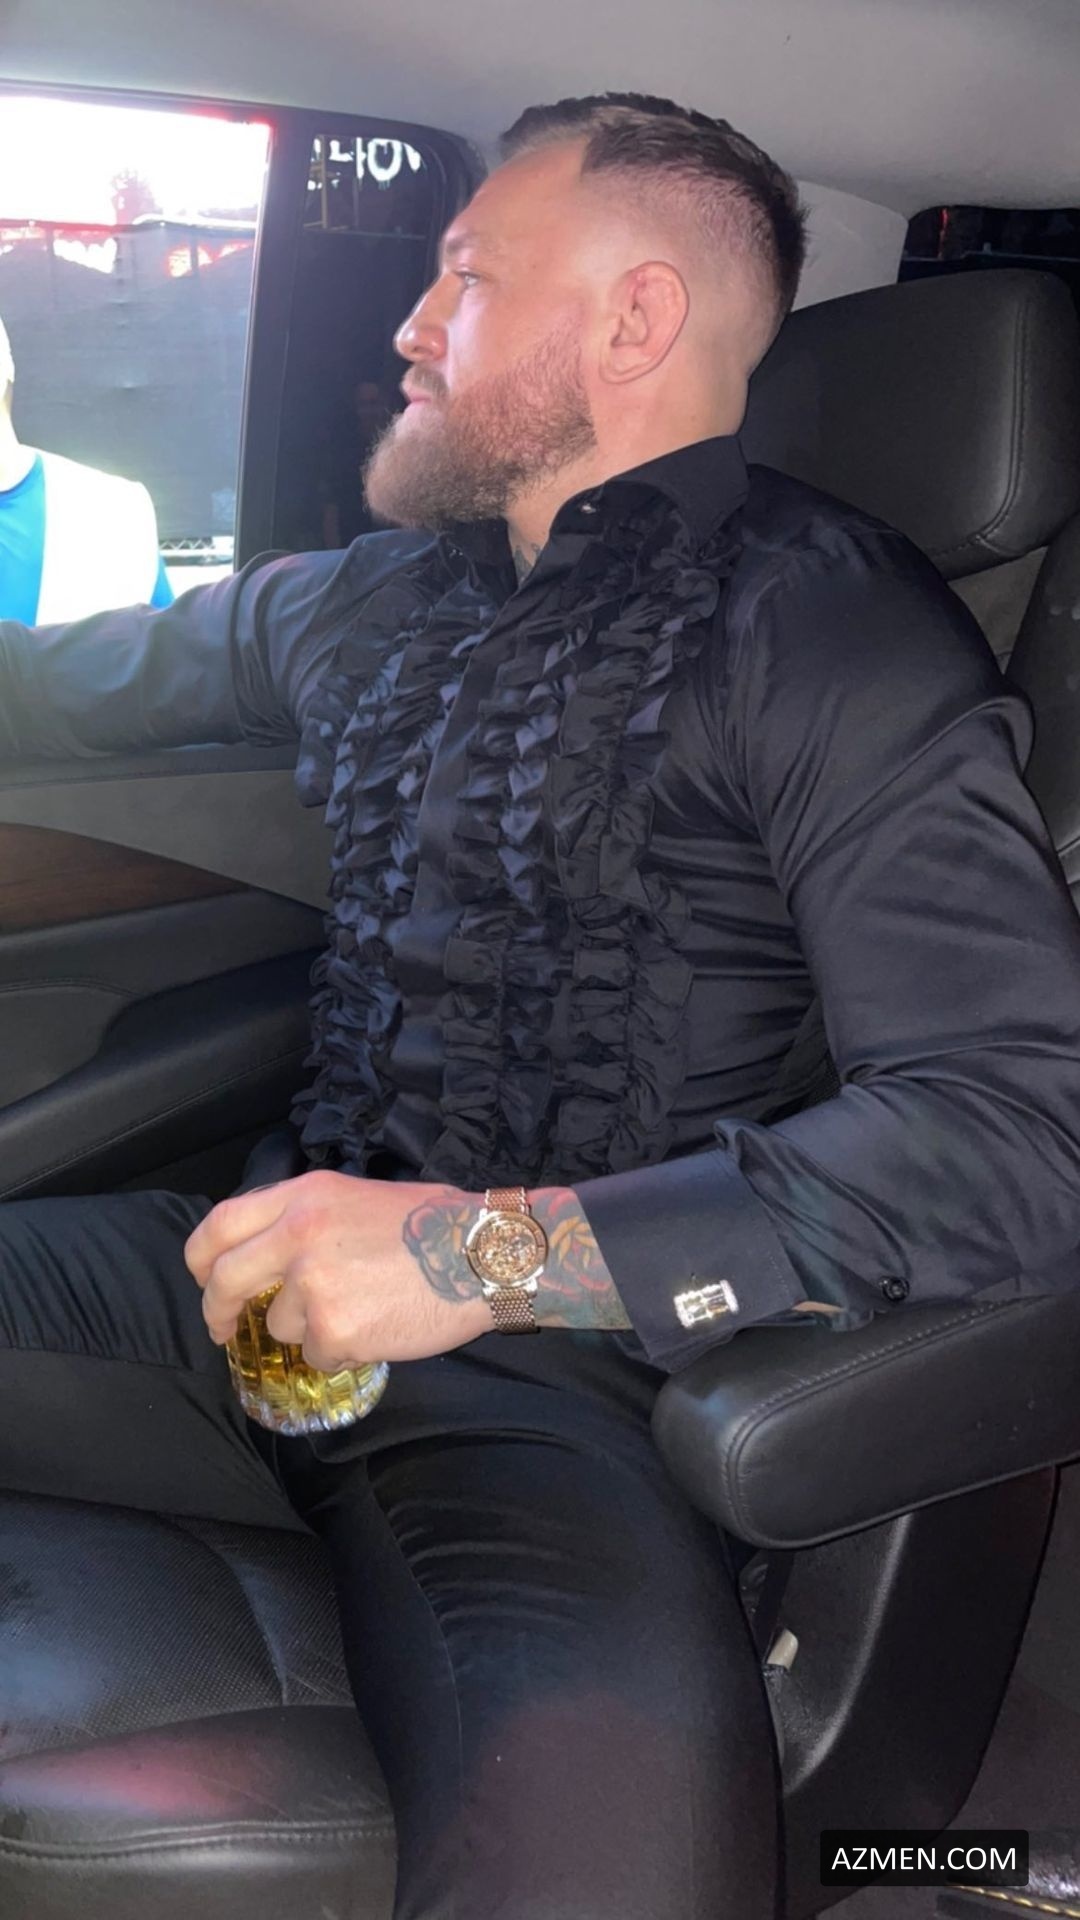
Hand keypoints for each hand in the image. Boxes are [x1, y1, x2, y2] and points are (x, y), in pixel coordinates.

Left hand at [184, 1171, 490, 1367]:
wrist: (485, 1255)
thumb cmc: (434, 1224)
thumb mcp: (357, 1196)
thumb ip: (305, 1219)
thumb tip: (267, 1254)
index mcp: (303, 1196)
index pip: (220, 1224)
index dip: (201, 1259)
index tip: (205, 1279)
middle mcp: (298, 1235)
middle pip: (224, 1280)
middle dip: (217, 1311)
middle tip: (225, 1329)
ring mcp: (312, 1285)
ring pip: (279, 1324)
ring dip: (308, 1328)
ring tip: (360, 1309)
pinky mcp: (334, 1329)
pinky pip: (317, 1353)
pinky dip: (341, 1351)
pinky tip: (377, 1328)